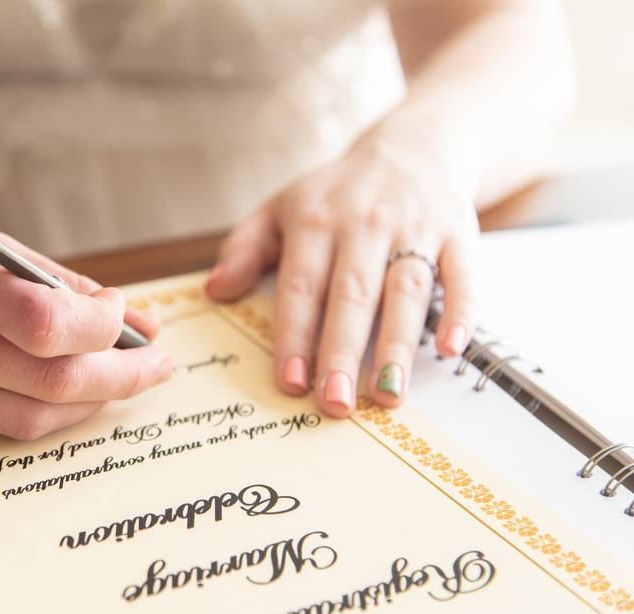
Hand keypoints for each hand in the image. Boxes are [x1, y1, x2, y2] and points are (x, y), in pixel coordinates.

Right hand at [0, 203, 171, 438]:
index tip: (124, 315)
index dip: (100, 328)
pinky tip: (68, 394)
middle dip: (119, 377)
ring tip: (121, 382)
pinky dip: (43, 413)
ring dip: (89, 405)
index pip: (42, 319)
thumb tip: (134, 319)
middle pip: (46, 379)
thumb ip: (51, 280)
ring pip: (25, 417)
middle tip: (156, 365)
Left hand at [206, 129, 477, 416]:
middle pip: (352, 296)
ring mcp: (414, 229)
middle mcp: (364, 225)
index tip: (291, 381)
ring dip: (398, 345)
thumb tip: (214, 290)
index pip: (301, 287)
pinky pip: (462, 276)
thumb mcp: (281, 208)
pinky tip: (450, 349)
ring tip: (388, 394)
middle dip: (343, 352)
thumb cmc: (338, 192)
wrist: (414, 147)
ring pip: (406, 291)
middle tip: (335, 403)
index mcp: (314, 222)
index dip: (295, 336)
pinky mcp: (458, 234)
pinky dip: (461, 313)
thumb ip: (244, 249)